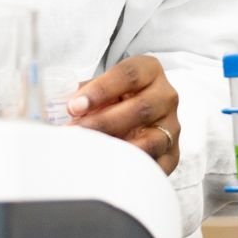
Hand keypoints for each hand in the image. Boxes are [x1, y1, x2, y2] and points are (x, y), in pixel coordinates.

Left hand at [68, 55, 180, 175]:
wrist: (137, 112)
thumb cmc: (115, 96)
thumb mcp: (103, 85)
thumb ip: (86, 92)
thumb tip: (65, 105)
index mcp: (149, 70)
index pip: (129, 75)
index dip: (100, 90)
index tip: (74, 106)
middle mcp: (166, 96)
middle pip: (141, 108)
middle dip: (103, 122)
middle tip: (75, 132)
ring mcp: (172, 126)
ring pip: (150, 140)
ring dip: (117, 147)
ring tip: (90, 151)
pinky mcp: (173, 154)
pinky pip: (155, 164)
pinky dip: (132, 167)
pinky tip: (109, 167)